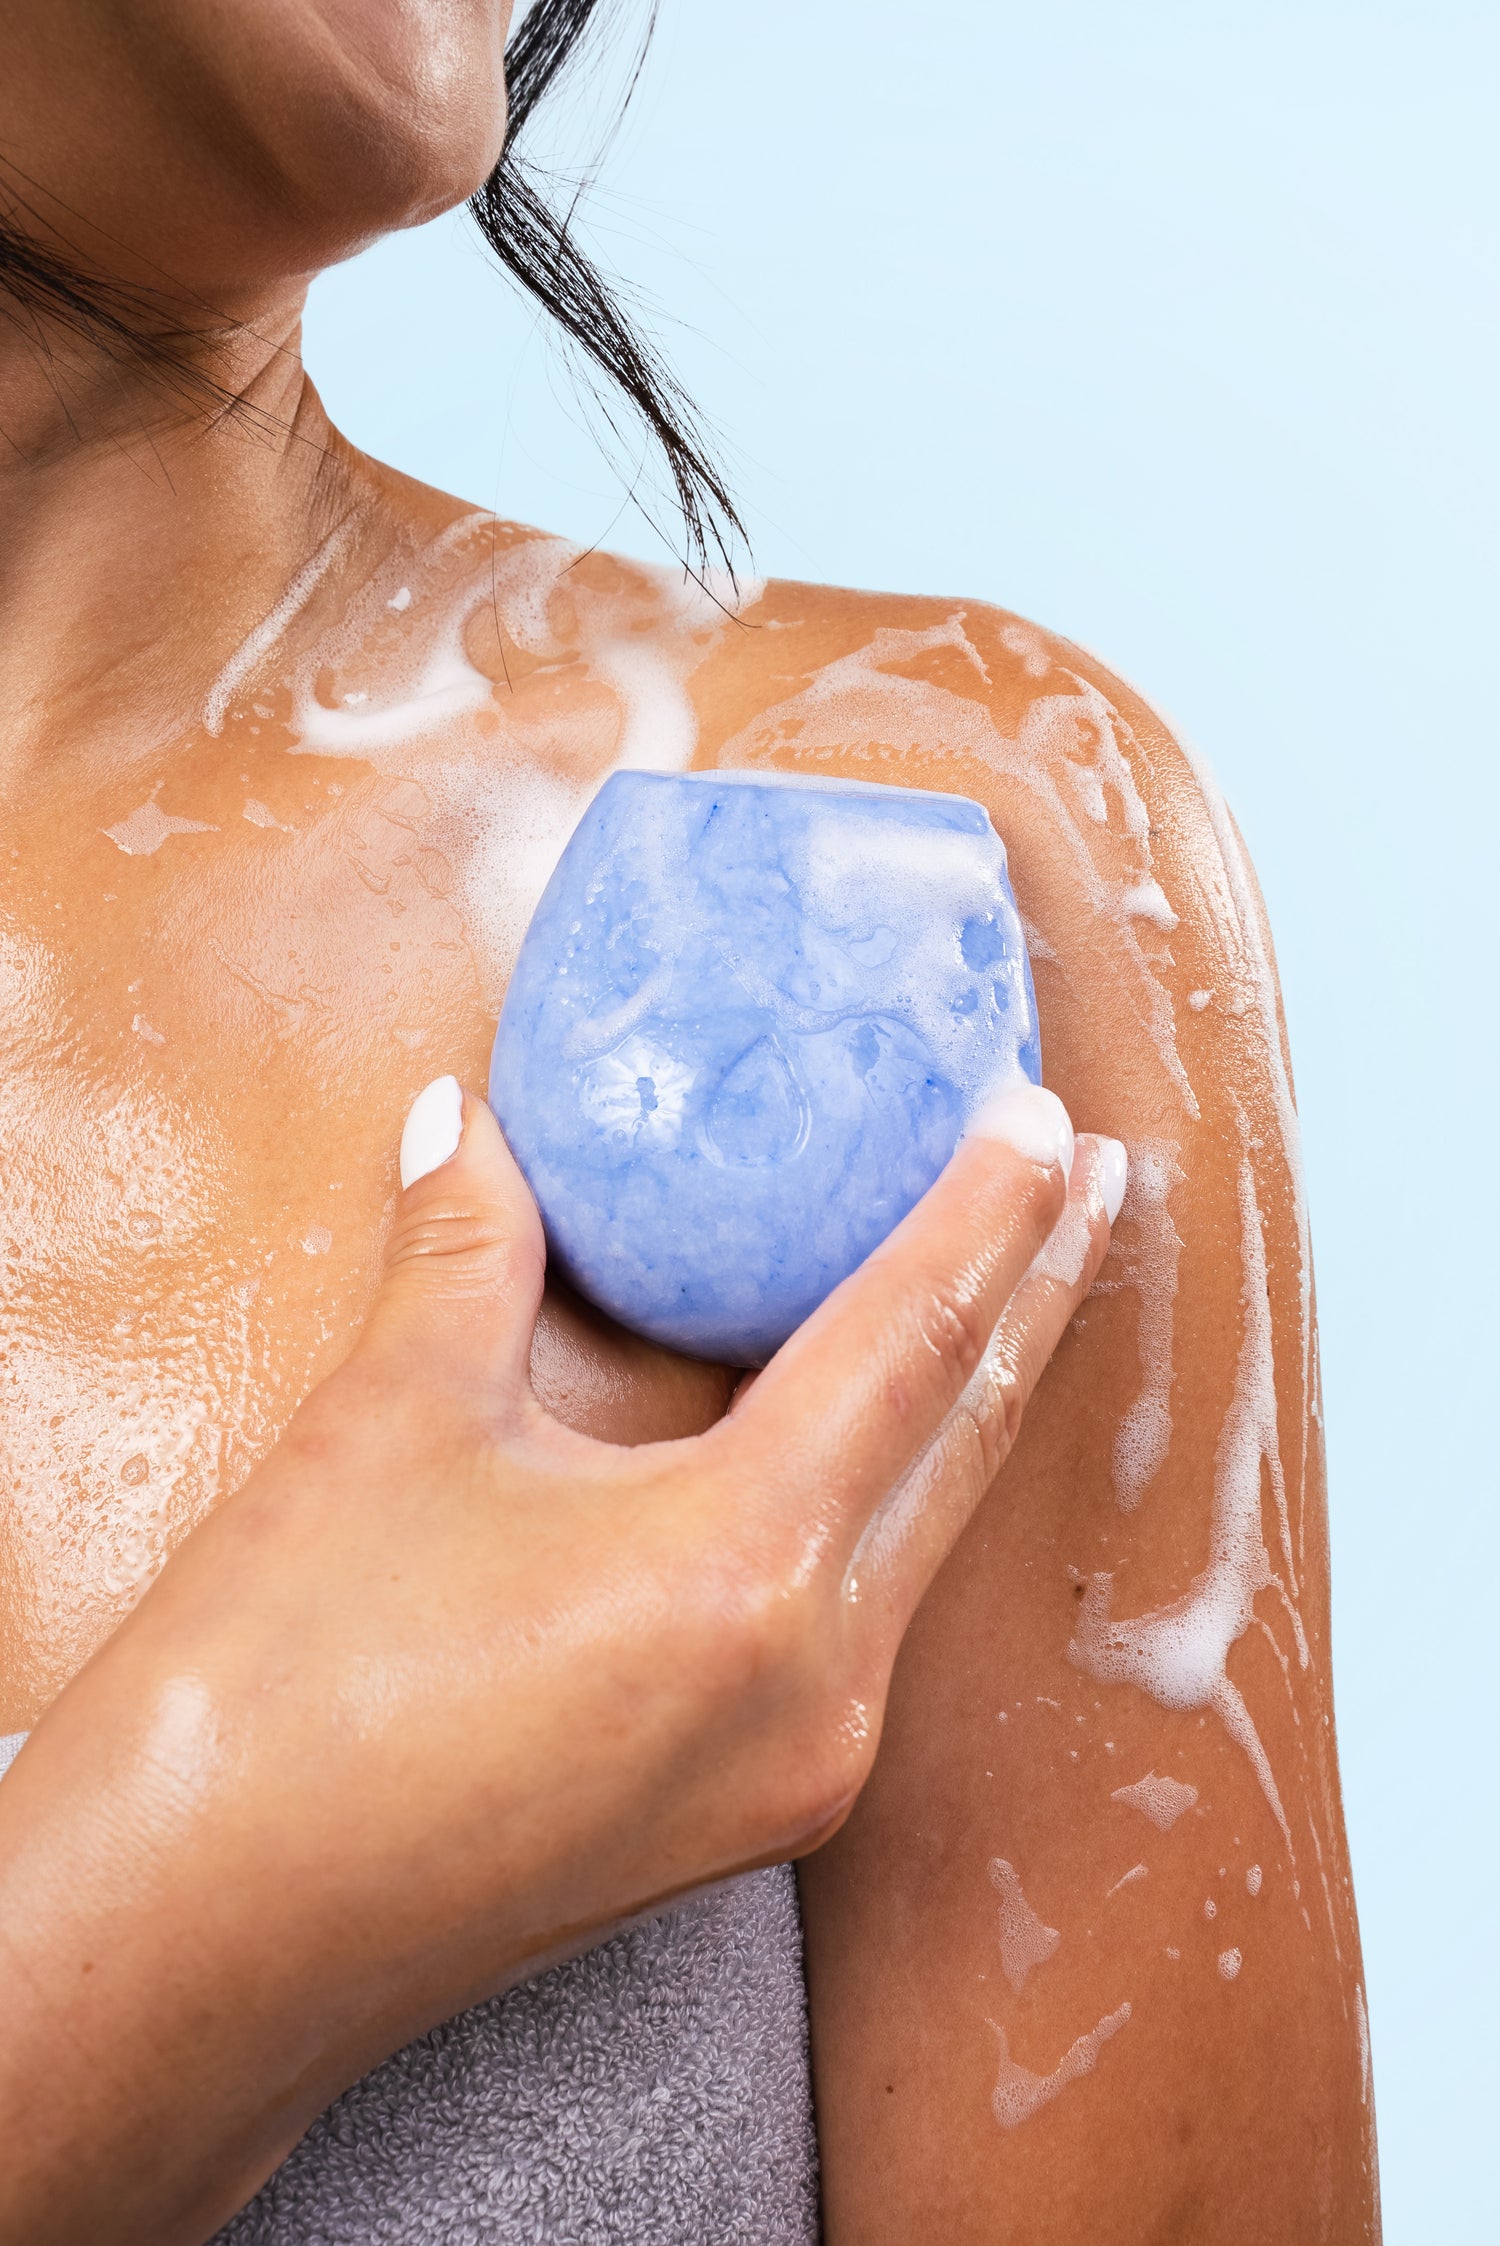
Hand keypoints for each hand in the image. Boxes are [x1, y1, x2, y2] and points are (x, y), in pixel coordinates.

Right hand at [0, 1078, 1121, 2244]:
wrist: (198, 1941)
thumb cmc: (275, 1693)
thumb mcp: (388, 1425)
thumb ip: (464, 1249)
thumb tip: (470, 1120)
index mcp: (743, 1570)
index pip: (911, 1342)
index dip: (984, 1212)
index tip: (1041, 1115)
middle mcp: (814, 1686)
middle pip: (965, 1441)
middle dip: (1037, 1294)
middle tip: (1095, 1172)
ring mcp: (800, 1767)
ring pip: (928, 1535)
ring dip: (975, 1399)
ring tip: (1014, 1282)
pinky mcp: (757, 1813)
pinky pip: (869, 1618)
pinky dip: (893, 1501)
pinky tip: (881, 1440)